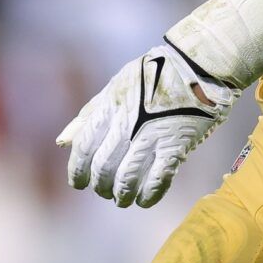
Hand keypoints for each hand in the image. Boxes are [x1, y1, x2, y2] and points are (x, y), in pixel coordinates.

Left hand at [55, 40, 237, 206]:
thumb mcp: (117, 85)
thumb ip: (91, 113)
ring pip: (127, 177)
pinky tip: (145, 200)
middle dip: (101, 185)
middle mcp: (127, 122)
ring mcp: (152, 134)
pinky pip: (158, 179)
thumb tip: (63, 141)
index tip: (78, 183)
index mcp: (110, 105)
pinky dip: (149, 195)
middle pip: (103, 166)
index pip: (84, 147)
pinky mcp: (177, 143)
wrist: (199, 63)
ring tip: (123, 200)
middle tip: (105, 192)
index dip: (77, 170)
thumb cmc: (156, 72)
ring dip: (122, 195)